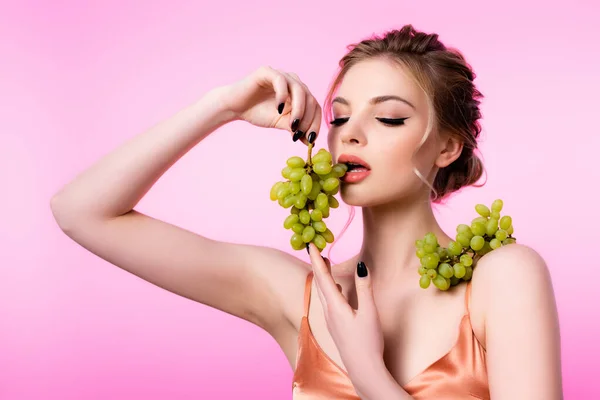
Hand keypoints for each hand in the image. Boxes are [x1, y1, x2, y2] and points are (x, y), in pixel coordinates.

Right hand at [215, 66, 322, 144]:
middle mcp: (293, 82)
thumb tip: (310, 141)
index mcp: (299, 93)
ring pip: (300, 90)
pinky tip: (278, 110)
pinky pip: (281, 81)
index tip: (311, 140)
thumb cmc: (258, 112)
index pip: (315, 106)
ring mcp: (281, 75)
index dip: (316, 123)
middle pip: (311, 99)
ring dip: (299, 110)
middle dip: (307, 119)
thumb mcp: (280, 123)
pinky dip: (282, 96)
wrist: (234, 107)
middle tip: (298, 134)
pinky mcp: (267, 71)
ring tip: (292, 125)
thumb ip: (295, 128)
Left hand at [307, 243, 384, 390]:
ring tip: (324, 263)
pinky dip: (328, 289)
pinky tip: (335, 289)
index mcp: (335, 306)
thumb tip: (361, 266)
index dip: (316, 259)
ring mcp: (331, 319)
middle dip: (317, 265)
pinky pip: (328, 301)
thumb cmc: (368, 342)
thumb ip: (364, 288)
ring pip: (323, 292)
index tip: (310, 244)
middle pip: (319, 283)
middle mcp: (329, 311)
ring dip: (322, 276)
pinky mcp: (336, 325)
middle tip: (314, 248)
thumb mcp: (369, 312)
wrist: (363, 368)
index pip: (322, 277)